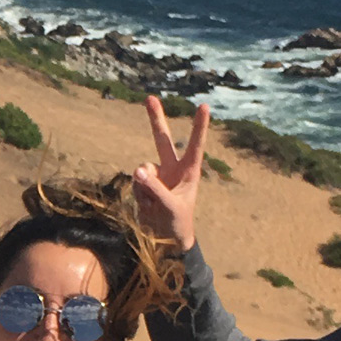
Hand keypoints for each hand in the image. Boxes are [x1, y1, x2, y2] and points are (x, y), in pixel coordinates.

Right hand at [132, 95, 210, 250]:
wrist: (166, 242)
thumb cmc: (178, 223)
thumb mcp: (170, 207)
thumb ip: (155, 188)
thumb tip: (138, 170)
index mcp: (189, 171)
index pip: (195, 145)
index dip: (199, 126)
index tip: (204, 106)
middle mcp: (172, 169)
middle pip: (163, 139)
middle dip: (155, 119)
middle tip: (150, 98)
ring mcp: (157, 176)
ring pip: (143, 169)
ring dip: (145, 187)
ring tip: (155, 206)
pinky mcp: (144, 185)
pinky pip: (136, 183)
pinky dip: (140, 195)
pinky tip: (148, 206)